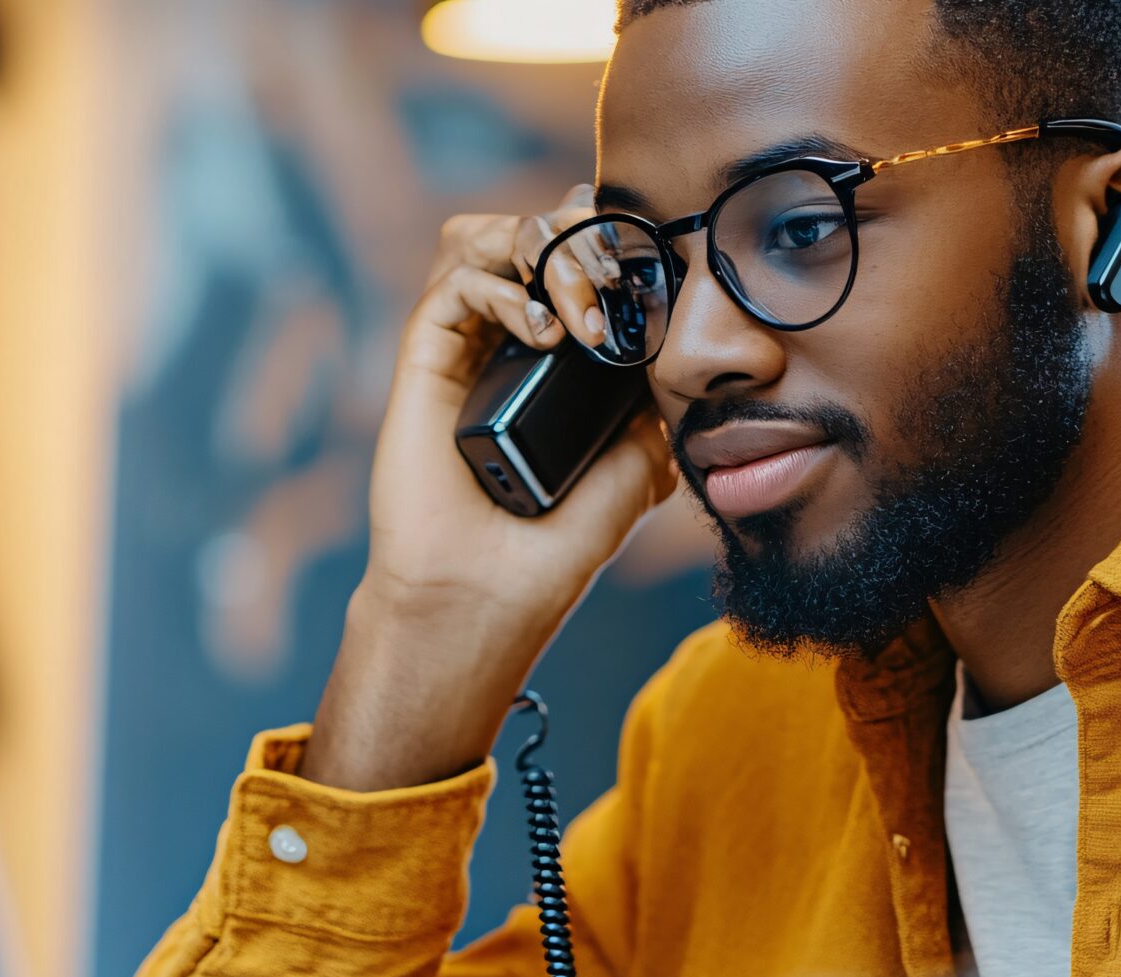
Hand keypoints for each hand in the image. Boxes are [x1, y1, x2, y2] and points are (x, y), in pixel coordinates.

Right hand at [305, 186, 679, 790]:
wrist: (488, 599)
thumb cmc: (555, 546)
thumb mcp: (638, 469)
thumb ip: (659, 409)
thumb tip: (696, 360)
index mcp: (553, 357)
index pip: (576, 259)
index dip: (610, 244)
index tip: (650, 267)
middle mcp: (504, 339)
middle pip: (535, 232)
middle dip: (584, 243)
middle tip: (615, 290)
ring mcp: (462, 345)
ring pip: (487, 238)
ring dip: (543, 250)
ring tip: (580, 311)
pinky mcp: (425, 358)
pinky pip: (455, 281)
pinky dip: (504, 285)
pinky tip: (544, 332)